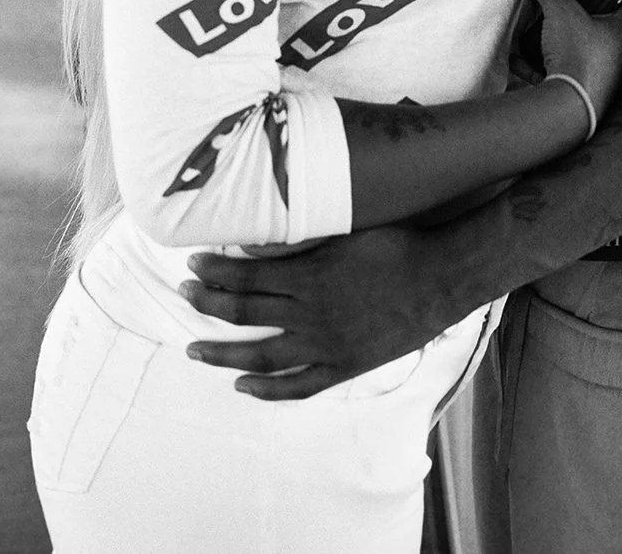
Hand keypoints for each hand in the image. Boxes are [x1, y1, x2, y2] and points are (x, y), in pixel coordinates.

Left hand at [180, 224, 450, 398]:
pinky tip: (243, 386)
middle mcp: (309, 315)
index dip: (214, 271)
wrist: (439, 278)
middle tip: (183, 293)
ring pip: (260, 356)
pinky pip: (298, 387)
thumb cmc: (394, 245)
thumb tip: (251, 244)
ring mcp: (325, 346)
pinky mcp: (343, 366)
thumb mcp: (343, 232)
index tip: (191, 264)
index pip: (245, 275)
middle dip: (207, 302)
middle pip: (244, 312)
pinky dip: (268, 390)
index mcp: (307, 277)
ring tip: (193, 349)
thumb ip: (297, 241)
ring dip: (222, 353)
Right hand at [528, 0, 621, 123]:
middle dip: (589, 23)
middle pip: (610, 34)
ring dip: (563, 47)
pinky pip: (562, 76)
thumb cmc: (579, 56)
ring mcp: (605, 79)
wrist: (571, 109)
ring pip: (586, 57)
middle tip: (573, 11)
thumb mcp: (562, 12)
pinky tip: (518, 61)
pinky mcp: (584, 96)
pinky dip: (541, 68)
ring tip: (538, 36)